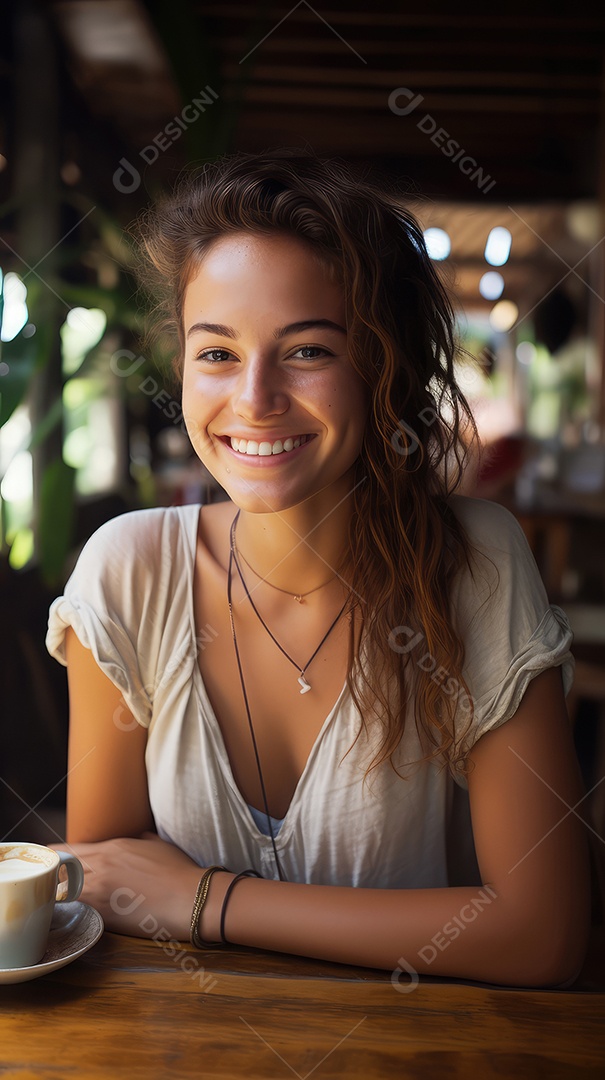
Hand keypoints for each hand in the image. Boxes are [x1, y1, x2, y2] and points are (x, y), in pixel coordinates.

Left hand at [54, 833, 202, 940]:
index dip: (55, 857)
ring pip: (64, 892)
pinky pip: (80, 910)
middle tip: (47, 882)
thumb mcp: (156, 845)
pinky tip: (73, 914)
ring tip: (58, 900)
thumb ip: (139, 840)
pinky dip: (74, 911)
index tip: (48, 861)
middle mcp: (101, 867)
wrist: (190, 898)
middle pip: (60, 870)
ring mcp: (101, 892)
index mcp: (112, 847)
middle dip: (52, 876)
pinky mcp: (105, 915)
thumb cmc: (179, 870)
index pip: (69, 850)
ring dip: (60, 895)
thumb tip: (137, 839)